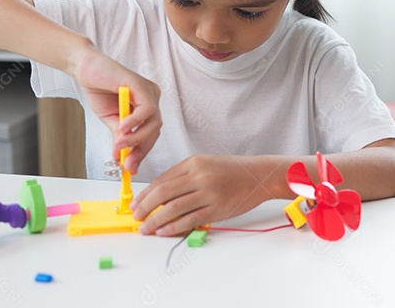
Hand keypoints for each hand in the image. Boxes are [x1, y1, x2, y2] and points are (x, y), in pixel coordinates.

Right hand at [66, 45, 161, 172]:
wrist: (86, 69)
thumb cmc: (99, 90)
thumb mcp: (111, 119)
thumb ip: (119, 136)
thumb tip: (121, 157)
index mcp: (147, 107)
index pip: (150, 134)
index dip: (141, 153)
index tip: (131, 168)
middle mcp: (152, 98)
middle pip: (155, 131)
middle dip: (140, 150)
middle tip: (127, 163)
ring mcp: (149, 91)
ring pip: (154, 122)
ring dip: (136, 138)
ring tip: (120, 144)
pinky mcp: (141, 85)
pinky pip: (146, 108)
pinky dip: (135, 122)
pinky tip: (121, 128)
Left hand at [131, 155, 272, 235]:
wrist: (258, 175)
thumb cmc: (232, 171)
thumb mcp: (206, 164)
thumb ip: (184, 176)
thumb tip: (159, 194)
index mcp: (194, 163)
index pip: (161, 180)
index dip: (144, 194)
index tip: (136, 204)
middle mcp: (200, 176)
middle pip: (163, 193)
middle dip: (144, 207)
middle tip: (137, 216)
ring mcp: (209, 193)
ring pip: (173, 208)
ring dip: (155, 220)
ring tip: (146, 227)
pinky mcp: (217, 209)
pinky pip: (190, 220)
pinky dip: (173, 227)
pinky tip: (163, 231)